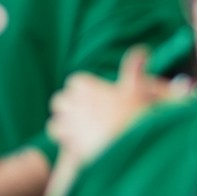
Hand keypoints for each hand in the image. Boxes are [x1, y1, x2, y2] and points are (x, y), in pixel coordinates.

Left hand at [50, 48, 176, 166]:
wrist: (131, 144)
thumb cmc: (135, 114)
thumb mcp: (137, 88)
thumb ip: (134, 68)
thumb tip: (142, 51)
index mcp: (86, 86)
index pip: (74, 82)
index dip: (83, 89)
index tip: (92, 95)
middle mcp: (73, 104)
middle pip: (59, 100)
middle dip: (68, 106)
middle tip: (83, 113)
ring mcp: (69, 124)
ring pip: (54, 122)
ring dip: (63, 125)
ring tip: (77, 130)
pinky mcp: (69, 143)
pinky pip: (57, 139)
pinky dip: (65, 141)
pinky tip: (76, 145)